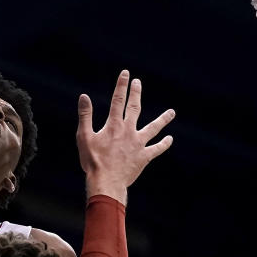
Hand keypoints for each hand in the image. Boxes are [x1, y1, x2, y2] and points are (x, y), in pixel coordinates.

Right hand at [76, 70, 174, 203]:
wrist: (106, 182)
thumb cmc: (93, 161)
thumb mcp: (84, 137)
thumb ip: (85, 116)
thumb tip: (84, 96)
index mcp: (114, 125)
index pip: (117, 100)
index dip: (121, 86)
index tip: (126, 74)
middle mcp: (129, 131)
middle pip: (134, 108)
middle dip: (136, 94)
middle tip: (138, 82)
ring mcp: (138, 144)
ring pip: (154, 128)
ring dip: (163, 119)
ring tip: (172, 112)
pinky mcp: (144, 157)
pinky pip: (156, 149)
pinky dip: (164, 144)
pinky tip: (170, 139)